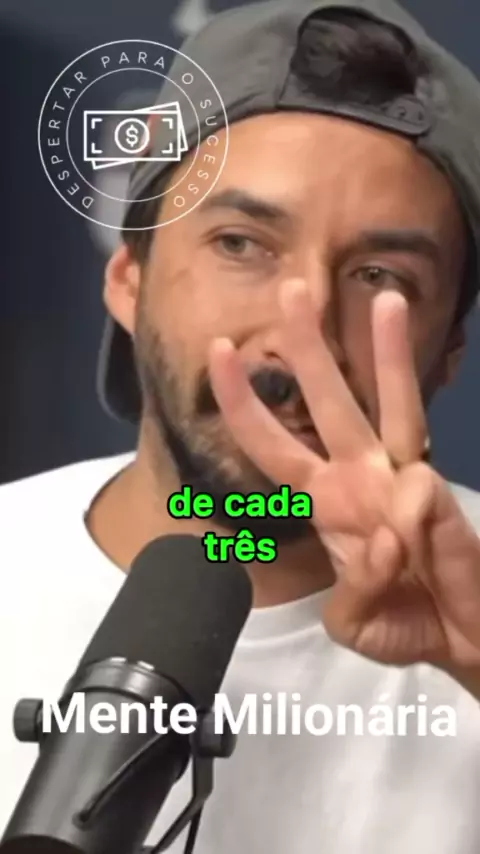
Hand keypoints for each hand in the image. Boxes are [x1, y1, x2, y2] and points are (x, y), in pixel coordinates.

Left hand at [207, 279, 479, 676]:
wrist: (461, 639)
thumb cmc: (401, 622)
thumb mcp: (353, 621)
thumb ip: (356, 590)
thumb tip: (389, 534)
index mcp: (326, 501)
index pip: (275, 443)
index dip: (245, 402)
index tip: (221, 350)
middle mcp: (361, 477)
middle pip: (330, 401)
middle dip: (309, 348)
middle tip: (292, 291)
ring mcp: (403, 480)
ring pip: (394, 406)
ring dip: (389, 355)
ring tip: (387, 301)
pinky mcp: (440, 498)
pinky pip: (418, 496)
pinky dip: (411, 523)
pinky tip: (407, 553)